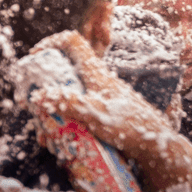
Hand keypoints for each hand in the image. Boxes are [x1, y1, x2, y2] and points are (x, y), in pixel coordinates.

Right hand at [28, 32, 191, 174]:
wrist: (158, 149)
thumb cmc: (132, 128)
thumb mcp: (96, 115)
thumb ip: (68, 103)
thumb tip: (38, 95)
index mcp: (96, 74)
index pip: (73, 42)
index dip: (51, 42)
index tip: (34, 57)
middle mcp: (96, 83)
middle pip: (62, 74)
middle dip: (43, 90)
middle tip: (32, 110)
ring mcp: (99, 99)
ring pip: (66, 98)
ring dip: (51, 115)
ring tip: (46, 138)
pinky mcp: (101, 116)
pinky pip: (75, 115)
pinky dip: (63, 127)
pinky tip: (60, 146)